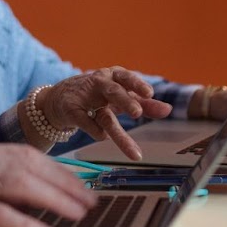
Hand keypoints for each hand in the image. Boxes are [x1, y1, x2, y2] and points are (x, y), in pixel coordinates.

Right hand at [0, 142, 95, 226]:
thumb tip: (33, 197)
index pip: (28, 155)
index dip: (59, 170)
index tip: (81, 184)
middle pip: (31, 166)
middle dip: (65, 183)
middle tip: (90, 200)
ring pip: (21, 184)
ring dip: (55, 199)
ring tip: (78, 214)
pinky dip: (24, 223)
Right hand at [44, 67, 172, 160]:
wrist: (59, 99)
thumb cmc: (96, 95)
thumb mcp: (120, 97)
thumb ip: (145, 103)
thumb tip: (168, 109)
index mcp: (113, 77)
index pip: (127, 78)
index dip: (137, 85)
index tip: (150, 93)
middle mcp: (99, 85)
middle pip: (114, 92)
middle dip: (126, 101)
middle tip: (137, 112)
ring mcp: (84, 98)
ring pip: (103, 115)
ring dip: (117, 131)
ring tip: (132, 149)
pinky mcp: (72, 111)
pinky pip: (85, 122)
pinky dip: (95, 131)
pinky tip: (102, 137)